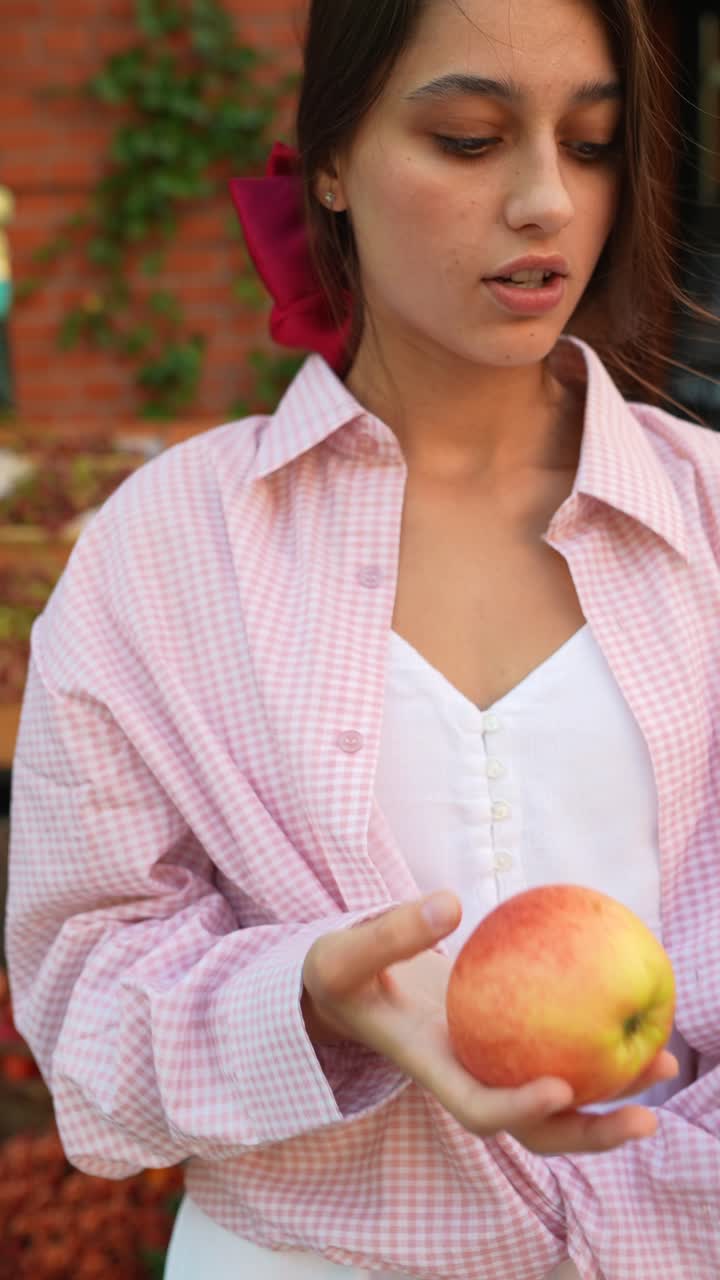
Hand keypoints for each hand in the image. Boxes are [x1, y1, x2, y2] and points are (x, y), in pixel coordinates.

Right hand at [301, 891, 678, 1156]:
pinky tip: (636, 1009)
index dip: (519, 1107)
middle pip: (535, 1128)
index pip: (477, 1106)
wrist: (345, 983)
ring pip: (557, 1099)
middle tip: (647, 1116)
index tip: (561, 1088)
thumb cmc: (338, 972)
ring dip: (612, 1092)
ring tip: (664, 1064)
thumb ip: (390, 931)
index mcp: (429, 1067)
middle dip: (592, 1131)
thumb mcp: (345, 952)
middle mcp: (468, 1075)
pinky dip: (598, 1041)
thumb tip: (449, 904)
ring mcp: (490, 1061)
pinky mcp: (505, 1037)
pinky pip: (556, 1048)